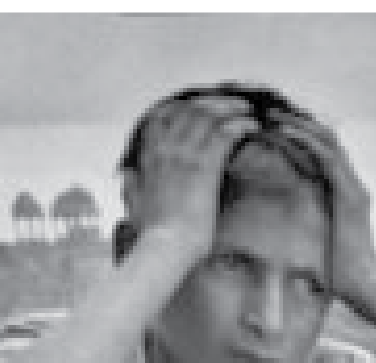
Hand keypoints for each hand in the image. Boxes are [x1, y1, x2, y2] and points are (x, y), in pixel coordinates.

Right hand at [130, 94, 257, 252]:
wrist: (165, 246)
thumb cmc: (153, 232)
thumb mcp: (134, 202)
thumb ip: (131, 184)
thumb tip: (125, 175)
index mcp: (149, 155)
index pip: (163, 116)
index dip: (185, 106)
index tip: (202, 106)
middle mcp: (166, 149)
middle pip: (191, 111)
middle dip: (215, 103)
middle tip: (234, 104)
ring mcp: (185, 156)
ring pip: (209, 117)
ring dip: (231, 110)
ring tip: (247, 111)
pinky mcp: (205, 167)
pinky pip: (224, 134)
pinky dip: (239, 126)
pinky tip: (251, 127)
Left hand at [283, 114, 375, 299]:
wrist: (363, 288)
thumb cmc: (339, 271)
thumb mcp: (317, 236)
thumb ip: (307, 216)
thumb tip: (285, 210)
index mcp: (344, 191)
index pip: (323, 151)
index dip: (300, 133)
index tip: (273, 122)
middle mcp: (353, 183)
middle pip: (327, 138)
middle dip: (298, 121)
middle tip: (269, 109)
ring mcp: (355, 188)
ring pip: (328, 141)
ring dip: (299, 125)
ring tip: (273, 114)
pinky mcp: (352, 195)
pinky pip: (328, 159)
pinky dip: (306, 142)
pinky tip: (285, 132)